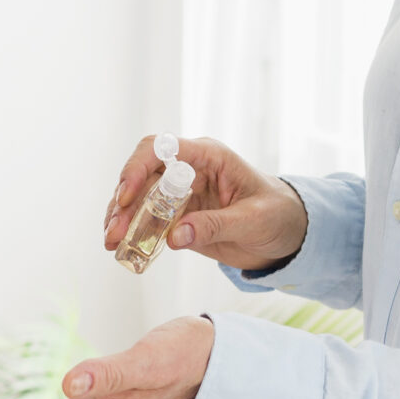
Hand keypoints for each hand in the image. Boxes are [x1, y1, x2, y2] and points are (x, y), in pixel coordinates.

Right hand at [102, 136, 306, 272]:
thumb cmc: (277, 214)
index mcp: (208, 157)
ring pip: (139, 199)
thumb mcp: (253, 220)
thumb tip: (174, 238)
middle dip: (123, 203)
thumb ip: (216, 225)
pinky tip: (121, 250)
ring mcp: (179, 195)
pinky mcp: (177, 218)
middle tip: (114, 232)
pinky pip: (148, 222)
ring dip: (122, 219)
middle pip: (142, 176)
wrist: (288, 233)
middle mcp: (188, 171)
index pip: (162, 148)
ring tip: (112, 244)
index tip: (127, 196)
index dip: (138, 167)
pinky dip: (133, 234)